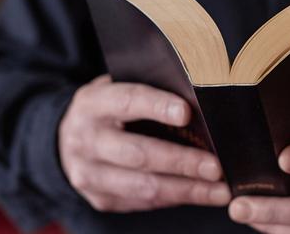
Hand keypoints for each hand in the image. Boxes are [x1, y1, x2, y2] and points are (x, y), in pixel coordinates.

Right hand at [59, 75, 230, 211]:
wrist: (68, 138)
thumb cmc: (112, 106)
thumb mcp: (120, 87)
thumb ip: (151, 89)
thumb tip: (200, 97)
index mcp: (93, 103)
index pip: (128, 101)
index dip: (157, 106)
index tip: (186, 113)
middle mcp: (86, 140)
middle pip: (138, 153)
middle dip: (182, 162)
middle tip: (216, 166)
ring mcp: (89, 174)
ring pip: (143, 186)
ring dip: (187, 190)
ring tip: (220, 191)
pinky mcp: (100, 198)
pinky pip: (144, 202)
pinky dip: (177, 198)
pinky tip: (202, 194)